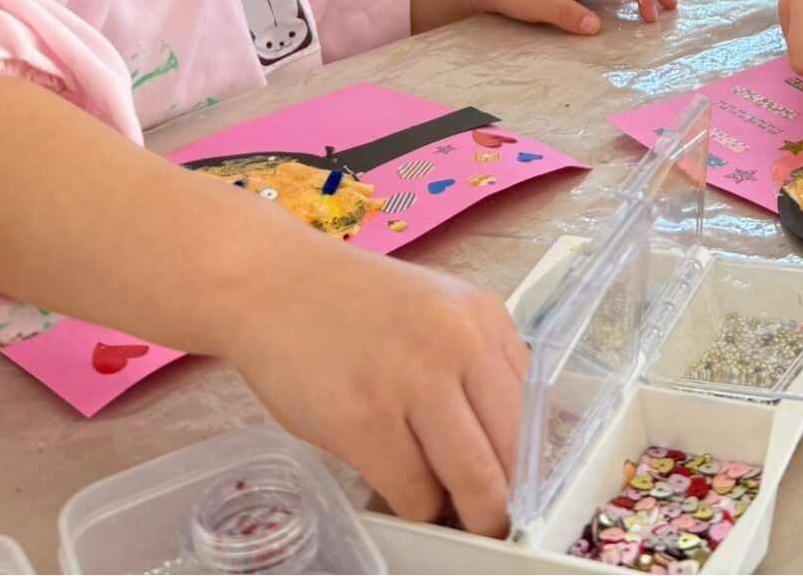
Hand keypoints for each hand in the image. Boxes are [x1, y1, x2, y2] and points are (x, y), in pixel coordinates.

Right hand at [225, 236, 527, 534]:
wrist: (269, 282)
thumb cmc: (349, 307)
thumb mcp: (434, 313)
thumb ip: (474, 366)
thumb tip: (505, 449)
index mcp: (483, 318)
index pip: (533, 411)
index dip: (526, 462)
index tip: (517, 488)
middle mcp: (458, 344)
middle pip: (513, 453)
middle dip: (504, 501)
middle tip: (491, 522)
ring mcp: (412, 383)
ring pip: (473, 482)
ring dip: (463, 512)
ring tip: (446, 512)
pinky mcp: (364, 422)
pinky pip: (413, 493)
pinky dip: (412, 506)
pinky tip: (397, 488)